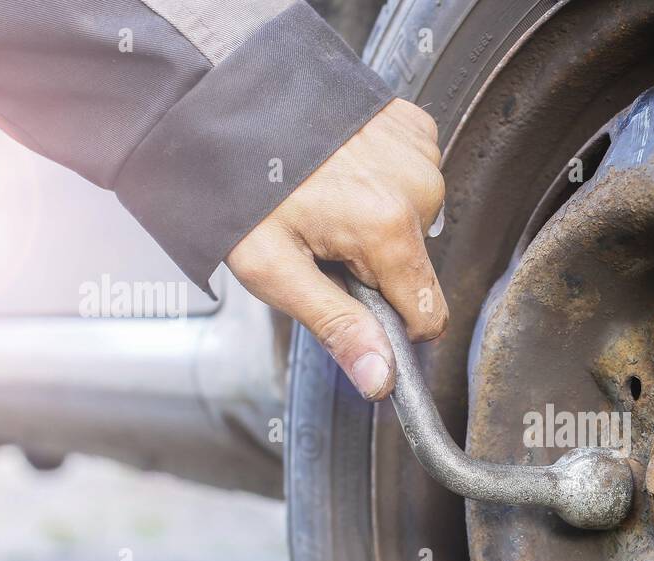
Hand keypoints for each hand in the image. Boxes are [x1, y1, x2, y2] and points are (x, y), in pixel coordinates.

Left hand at [226, 98, 446, 399]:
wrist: (226, 88)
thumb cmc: (238, 177)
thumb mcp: (273, 268)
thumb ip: (335, 326)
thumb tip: (380, 378)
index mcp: (388, 228)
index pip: (427, 315)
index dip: (390, 325)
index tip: (353, 305)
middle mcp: (417, 189)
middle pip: (417, 268)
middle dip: (375, 266)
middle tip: (320, 237)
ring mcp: (420, 155)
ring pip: (417, 224)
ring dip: (378, 221)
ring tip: (326, 195)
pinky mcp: (415, 128)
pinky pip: (414, 180)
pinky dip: (383, 181)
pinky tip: (343, 167)